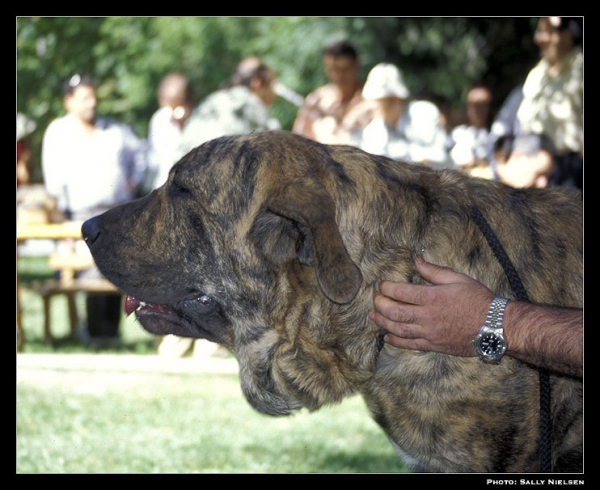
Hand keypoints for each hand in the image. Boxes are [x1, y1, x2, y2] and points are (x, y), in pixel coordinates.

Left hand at [369, 257, 494, 355]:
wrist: (496, 327)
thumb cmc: (479, 300)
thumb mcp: (458, 279)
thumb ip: (434, 271)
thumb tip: (416, 260)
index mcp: (433, 297)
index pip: (401, 292)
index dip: (386, 288)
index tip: (381, 284)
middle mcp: (428, 316)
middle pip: (395, 311)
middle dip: (380, 304)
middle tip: (374, 298)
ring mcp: (430, 333)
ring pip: (398, 329)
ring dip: (382, 322)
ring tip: (372, 316)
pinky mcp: (434, 346)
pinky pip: (410, 344)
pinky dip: (396, 341)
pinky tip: (387, 337)